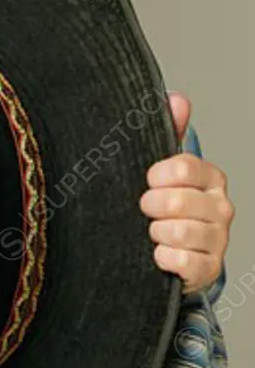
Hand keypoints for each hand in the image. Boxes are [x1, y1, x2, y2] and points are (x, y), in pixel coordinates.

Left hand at [139, 92, 233, 293]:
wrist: (172, 254)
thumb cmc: (166, 207)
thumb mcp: (164, 171)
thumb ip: (170, 133)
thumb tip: (178, 98)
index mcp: (211, 178)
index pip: (182, 168)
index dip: (156, 177)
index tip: (147, 182)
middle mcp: (221, 207)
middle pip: (175, 202)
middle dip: (150, 207)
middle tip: (146, 210)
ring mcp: (218, 239)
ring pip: (176, 232)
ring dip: (155, 233)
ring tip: (153, 232)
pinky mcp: (209, 269)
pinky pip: (181, 260)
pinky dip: (162, 257)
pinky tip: (159, 254)